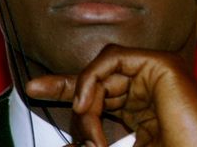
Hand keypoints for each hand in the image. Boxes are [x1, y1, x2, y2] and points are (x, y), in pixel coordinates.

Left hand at [25, 44, 196, 146]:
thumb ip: (94, 139)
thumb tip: (69, 145)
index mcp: (143, 106)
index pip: (99, 89)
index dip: (65, 87)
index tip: (34, 90)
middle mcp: (150, 86)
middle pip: (96, 78)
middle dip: (72, 103)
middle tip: (81, 140)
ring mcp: (158, 73)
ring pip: (102, 69)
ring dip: (85, 99)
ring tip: (91, 133)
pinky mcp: (162, 64)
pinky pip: (113, 58)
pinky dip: (91, 79)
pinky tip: (88, 104)